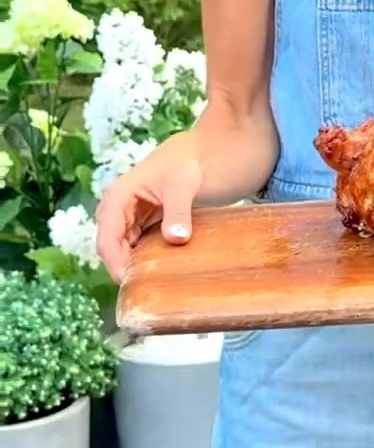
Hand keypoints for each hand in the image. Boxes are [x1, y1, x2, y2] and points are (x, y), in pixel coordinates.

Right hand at [95, 140, 203, 282]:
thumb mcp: (183, 186)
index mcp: (116, 198)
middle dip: (123, 269)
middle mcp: (114, 209)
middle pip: (111, 249)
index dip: (115, 265)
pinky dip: (142, 259)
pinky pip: (133, 248)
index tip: (131, 285)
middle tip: (145, 291)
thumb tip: (176, 238)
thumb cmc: (184, 166)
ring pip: (121, 251)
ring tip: (151, 285)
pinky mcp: (137, 224)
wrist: (193, 156)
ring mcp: (124, 218)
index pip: (107, 240)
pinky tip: (157, 272)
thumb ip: (179, 212)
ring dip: (132, 266)